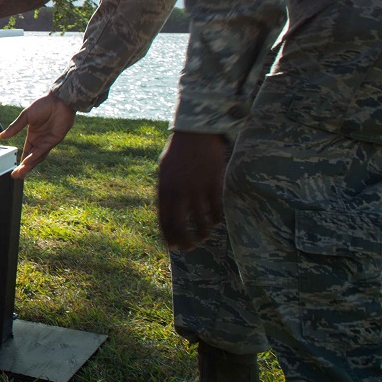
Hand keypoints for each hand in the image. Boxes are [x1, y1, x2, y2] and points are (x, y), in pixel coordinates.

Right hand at [0, 93, 75, 178]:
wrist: (59, 100)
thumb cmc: (43, 105)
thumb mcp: (25, 117)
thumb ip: (15, 128)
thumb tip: (1, 136)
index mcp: (33, 136)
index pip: (26, 152)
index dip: (20, 162)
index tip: (14, 171)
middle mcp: (40, 141)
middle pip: (31, 158)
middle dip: (24, 167)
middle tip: (16, 176)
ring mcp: (47, 141)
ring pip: (37, 157)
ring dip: (29, 165)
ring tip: (21, 172)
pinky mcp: (55, 140)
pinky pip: (43, 150)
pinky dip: (35, 156)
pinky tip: (28, 161)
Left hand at [156, 131, 226, 251]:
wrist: (195, 133)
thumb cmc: (178, 152)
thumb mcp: (164, 171)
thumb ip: (165, 191)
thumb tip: (166, 212)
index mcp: (164, 189)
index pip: (164, 221)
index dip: (168, 237)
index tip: (173, 247)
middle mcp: (179, 192)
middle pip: (180, 226)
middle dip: (185, 241)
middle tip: (189, 248)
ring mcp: (197, 189)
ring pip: (200, 221)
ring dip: (203, 233)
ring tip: (204, 237)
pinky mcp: (213, 185)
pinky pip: (216, 210)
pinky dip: (217, 219)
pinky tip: (216, 222)